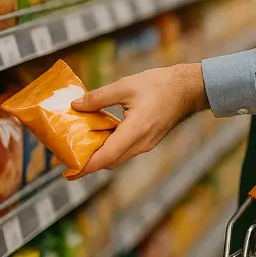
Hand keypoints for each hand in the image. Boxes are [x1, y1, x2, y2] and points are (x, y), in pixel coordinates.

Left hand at [71, 63, 208, 173]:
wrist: (188, 88)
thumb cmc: (160, 84)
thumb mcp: (126, 85)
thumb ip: (99, 97)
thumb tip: (76, 106)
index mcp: (135, 130)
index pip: (106, 157)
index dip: (85, 167)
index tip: (68, 172)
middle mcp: (141, 143)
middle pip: (109, 161)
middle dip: (88, 163)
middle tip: (67, 156)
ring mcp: (146, 144)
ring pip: (118, 157)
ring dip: (99, 155)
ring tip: (79, 146)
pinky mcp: (149, 141)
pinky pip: (126, 150)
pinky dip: (111, 147)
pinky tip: (100, 136)